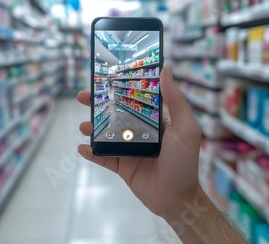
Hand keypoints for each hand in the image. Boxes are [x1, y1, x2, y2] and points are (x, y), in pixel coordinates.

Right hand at [77, 66, 203, 217]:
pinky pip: (103, 157)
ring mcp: (129, 148)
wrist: (177, 199)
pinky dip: (91, 152)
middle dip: (97, 104)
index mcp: (154, 120)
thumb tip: (166, 69)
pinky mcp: (122, 166)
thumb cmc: (184, 162)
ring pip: (105, 134)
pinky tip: (82, 148)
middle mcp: (140, 131)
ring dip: (92, 128)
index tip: (105, 76)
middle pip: (115, 113)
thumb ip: (176, 100)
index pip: (134, 98)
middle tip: (82, 97)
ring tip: (83, 126)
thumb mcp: (186, 128)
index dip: (120, 87)